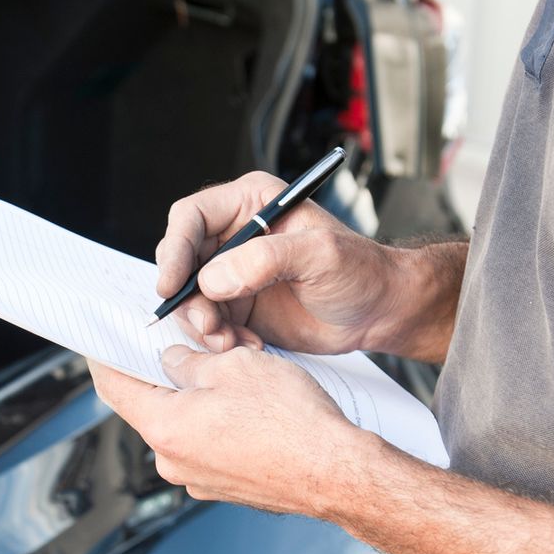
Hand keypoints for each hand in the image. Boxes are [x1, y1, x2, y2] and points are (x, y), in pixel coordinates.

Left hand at [89, 345, 368, 514]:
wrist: (338, 473)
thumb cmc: (291, 421)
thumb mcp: (233, 365)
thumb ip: (190, 361)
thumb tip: (173, 361)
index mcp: (164, 429)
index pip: (113, 387)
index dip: (105, 356)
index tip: (101, 338)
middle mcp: (173, 462)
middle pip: (151, 405)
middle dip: (166, 372)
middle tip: (189, 344)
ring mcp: (199, 479)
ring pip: (185, 424)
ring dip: (199, 397)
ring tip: (235, 375)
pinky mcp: (226, 487)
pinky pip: (209, 445)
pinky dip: (219, 422)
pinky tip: (251, 406)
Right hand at [154, 171, 453, 358]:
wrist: (380, 311)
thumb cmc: (361, 271)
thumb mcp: (320, 255)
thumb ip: (266, 259)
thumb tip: (213, 278)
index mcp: (250, 205)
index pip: (191, 218)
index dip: (174, 249)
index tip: (173, 284)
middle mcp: (235, 237)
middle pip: (182, 262)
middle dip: (188, 298)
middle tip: (208, 325)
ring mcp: (233, 274)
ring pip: (191, 299)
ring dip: (203, 326)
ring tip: (232, 343)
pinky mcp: (238, 307)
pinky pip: (209, 325)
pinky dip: (220, 341)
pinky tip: (249, 348)